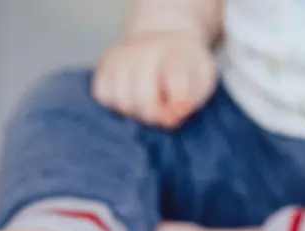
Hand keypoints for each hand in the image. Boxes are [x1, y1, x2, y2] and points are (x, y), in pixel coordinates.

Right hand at [92, 32, 216, 128]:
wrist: (164, 38)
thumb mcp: (202, 80)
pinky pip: (103, 96)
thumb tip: (170, 118)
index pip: (175, 77)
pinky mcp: (102, 65)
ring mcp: (119, 57)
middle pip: (144, 99)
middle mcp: (143, 50)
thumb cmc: (186, 67)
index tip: (182, 108)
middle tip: (164, 112)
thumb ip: (191, 99)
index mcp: (174, 52)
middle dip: (156, 115)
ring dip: (136, 111)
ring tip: (147, 102)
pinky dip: (116, 104)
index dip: (179, 100)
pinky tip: (130, 97)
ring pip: (123, 102)